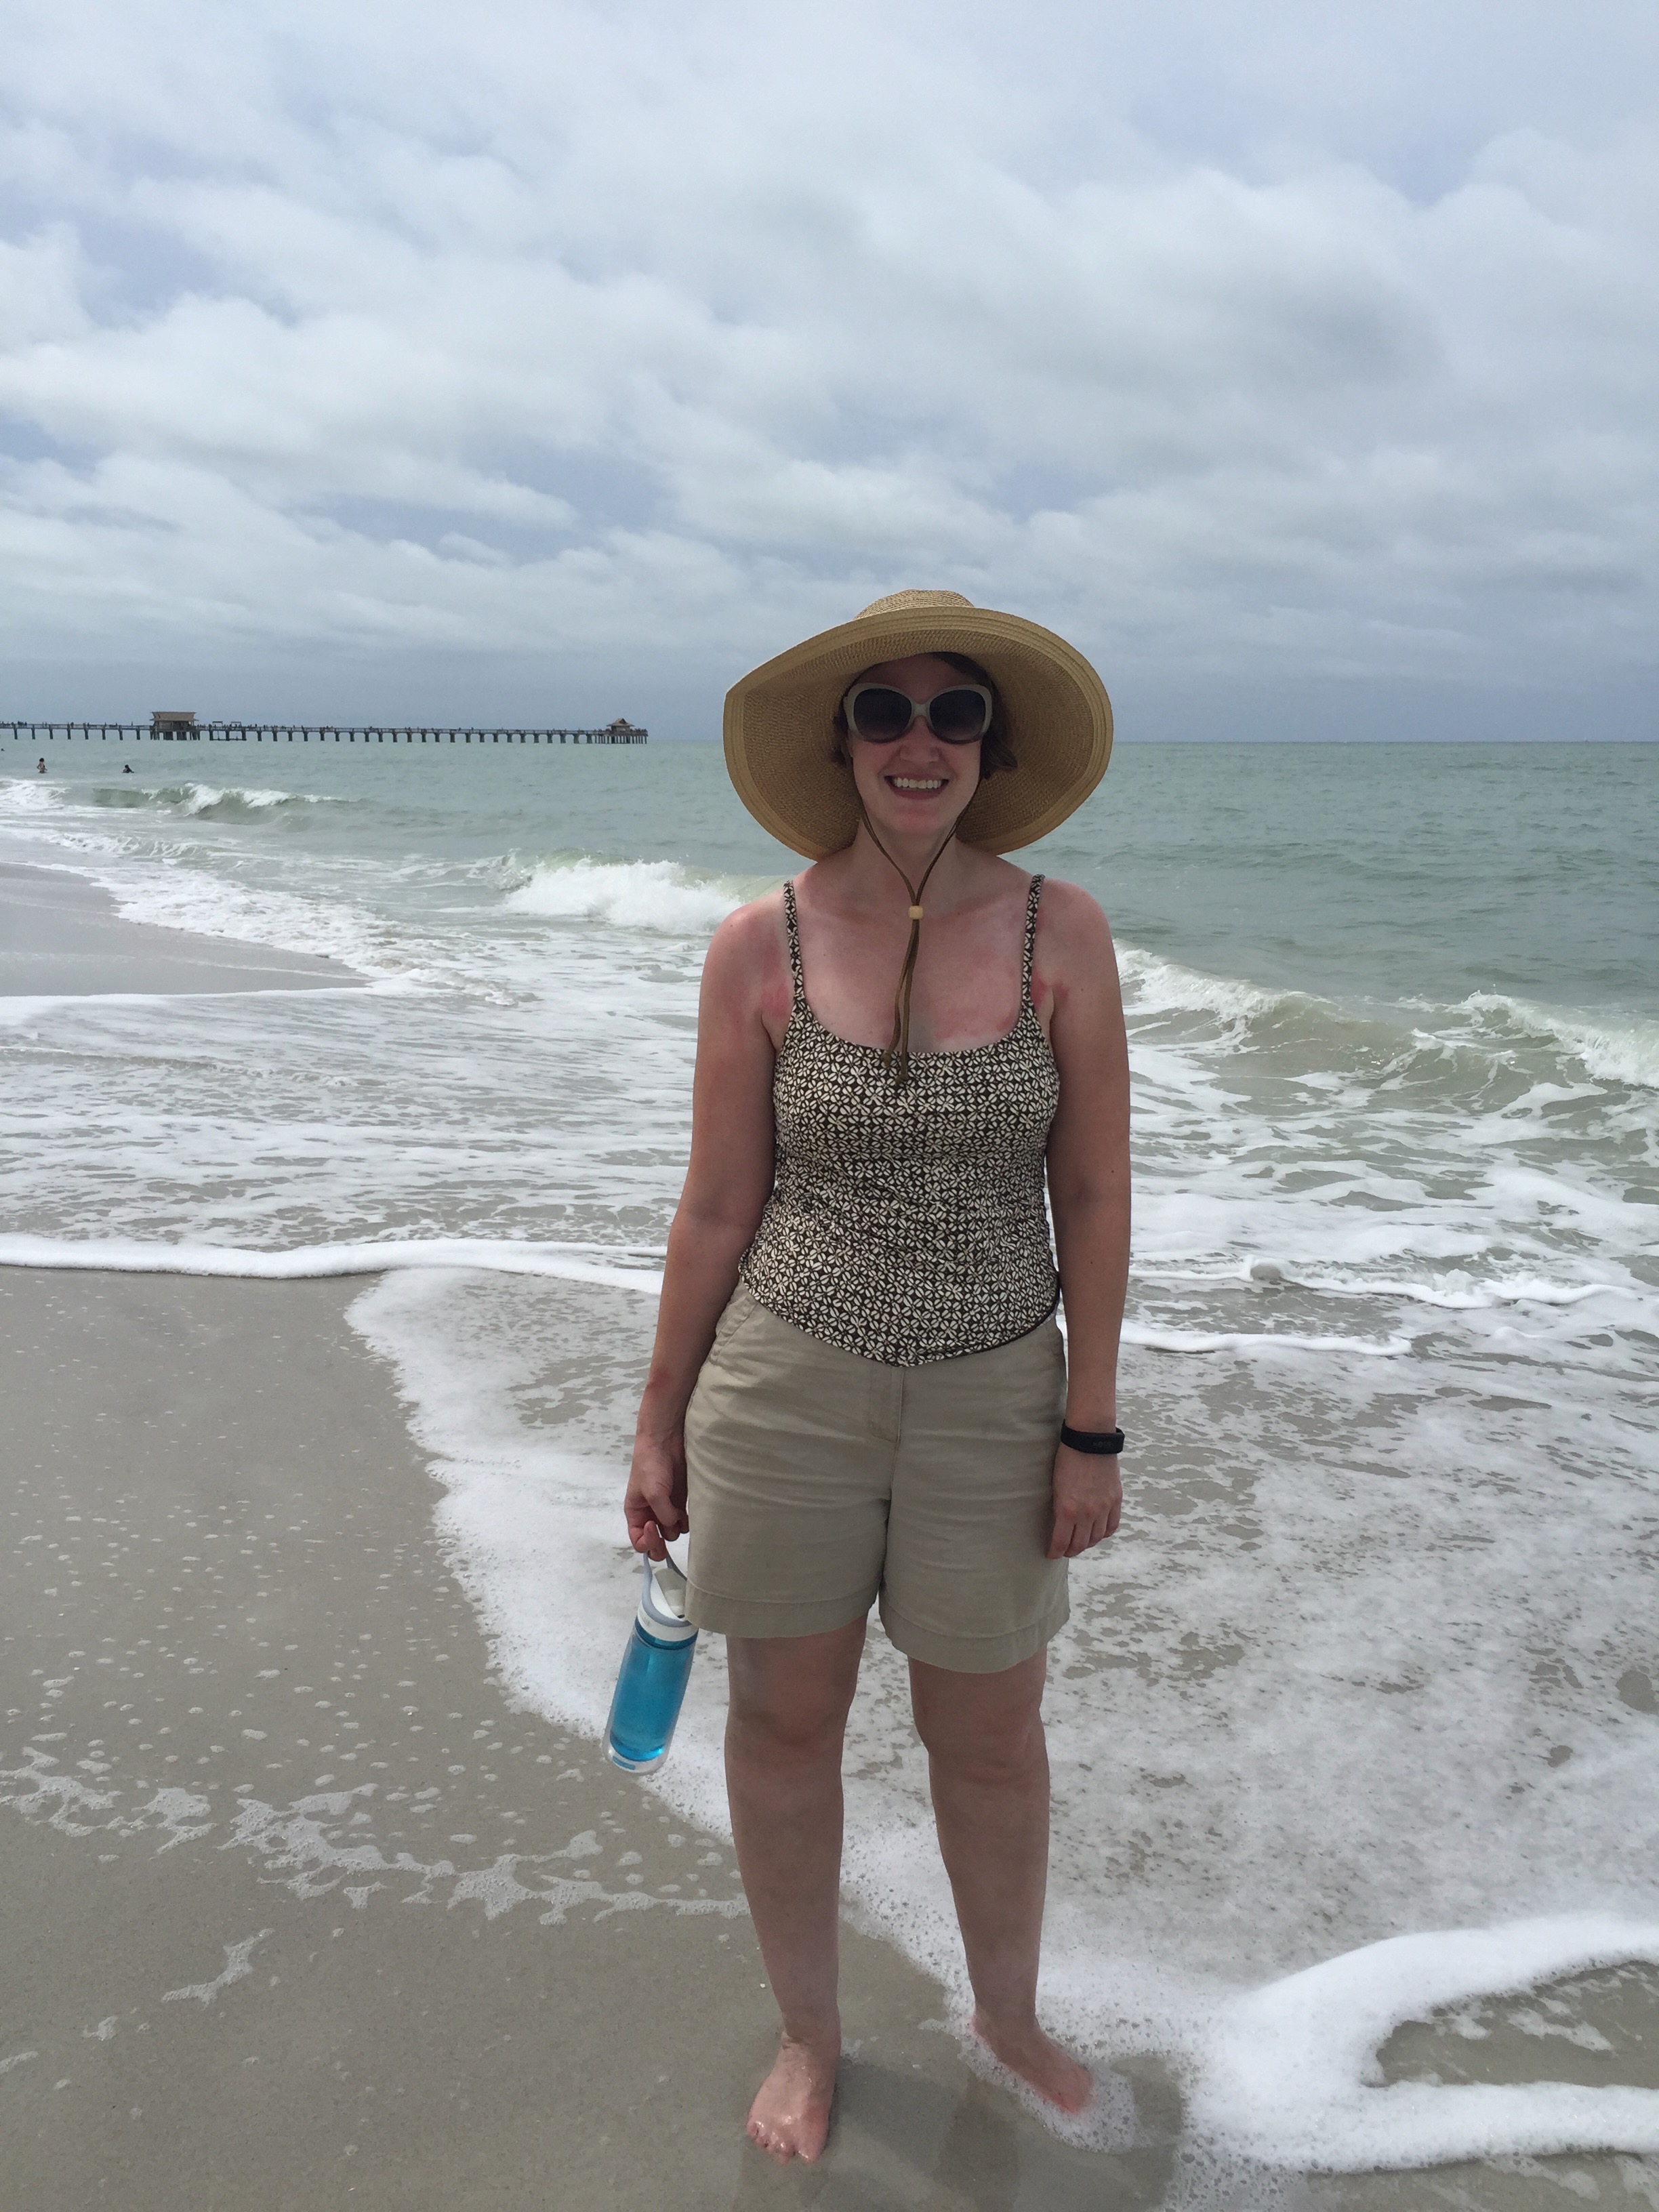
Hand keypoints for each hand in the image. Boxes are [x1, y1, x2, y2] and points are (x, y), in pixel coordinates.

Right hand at [625, 1432, 687, 1559]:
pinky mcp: (679, 1502)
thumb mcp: (653, 1493)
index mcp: (635, 1513)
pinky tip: (686, 1514)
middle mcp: (649, 1514)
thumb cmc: (651, 1466)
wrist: (666, 1442)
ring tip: (678, 1516)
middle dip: (661, 1545)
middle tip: (668, 1538)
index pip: (638, 1540)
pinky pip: (683, 1522)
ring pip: (671, 1533)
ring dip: (675, 1530)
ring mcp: (665, 1509)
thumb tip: (673, 1526)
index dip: (646, 1541)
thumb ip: (663, 1515)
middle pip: (655, 1542)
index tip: (653, 1528)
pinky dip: (685, 1522)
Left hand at [1047, 1443, 1121, 1558]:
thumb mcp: (1056, 1486)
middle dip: (1071, 1550)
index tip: (1051, 1554)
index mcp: (1067, 1509)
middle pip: (1080, 1544)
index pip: (1061, 1542)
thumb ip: (1060, 1508)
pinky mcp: (1115, 1500)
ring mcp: (1103, 1507)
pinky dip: (1104, 1533)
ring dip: (1087, 1543)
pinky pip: (1112, 1526)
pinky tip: (1098, 1532)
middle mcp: (1087, 1513)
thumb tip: (1059, 1525)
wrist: (1090, 1441)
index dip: (1055, 1552)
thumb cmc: (1067, 1459)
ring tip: (1081, 1542)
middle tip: (1065, 1550)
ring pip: (1097, 1538)